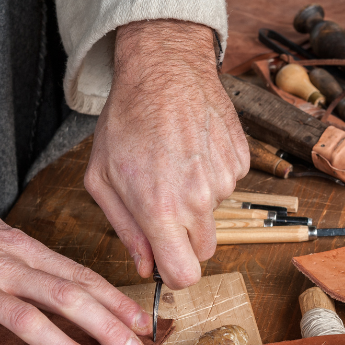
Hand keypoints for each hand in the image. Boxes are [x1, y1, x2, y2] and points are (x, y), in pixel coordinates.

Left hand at [84, 19, 248, 289]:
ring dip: (197, 200)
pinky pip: (228, 184)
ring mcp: (225, 180)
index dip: (174, 273)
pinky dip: (212, 174)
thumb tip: (145, 265)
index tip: (165, 260)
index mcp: (160, 209)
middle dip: (185, 238)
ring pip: (215, 214)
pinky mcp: (241, 161)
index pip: (184, 275)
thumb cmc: (126, 119)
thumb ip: (125, 228)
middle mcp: (198, 200)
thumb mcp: (102, 177)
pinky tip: (192, 148)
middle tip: (164, 205)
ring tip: (174, 163)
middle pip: (204, 250)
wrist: (165, 69)